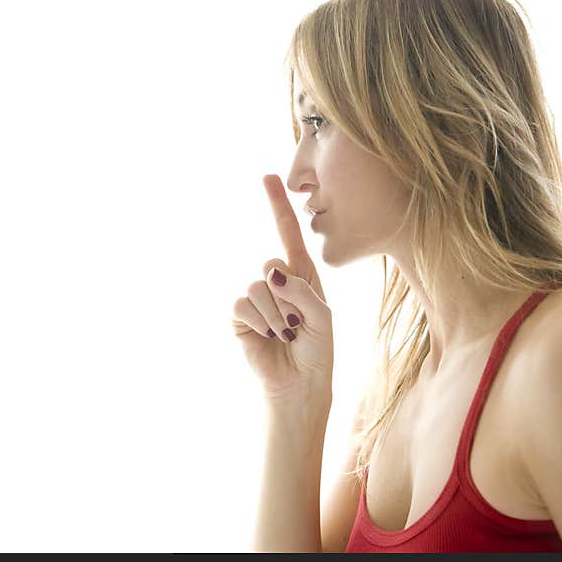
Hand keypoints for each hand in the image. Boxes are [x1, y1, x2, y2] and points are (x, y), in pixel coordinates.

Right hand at [231, 175, 333, 409]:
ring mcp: (257, 298)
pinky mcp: (240, 316)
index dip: (278, 205)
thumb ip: (301, 289)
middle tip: (297, 323)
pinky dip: (260, 321)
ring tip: (285, 333)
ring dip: (276, 314)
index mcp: (302, 275)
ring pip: (258, 286)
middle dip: (289, 295)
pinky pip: (243, 304)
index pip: (287, 233)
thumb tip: (270, 274)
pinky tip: (269, 336)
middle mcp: (277, 281)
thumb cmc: (317, 350)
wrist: (300, 384)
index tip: (269, 176)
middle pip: (272, 262)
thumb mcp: (321, 315)